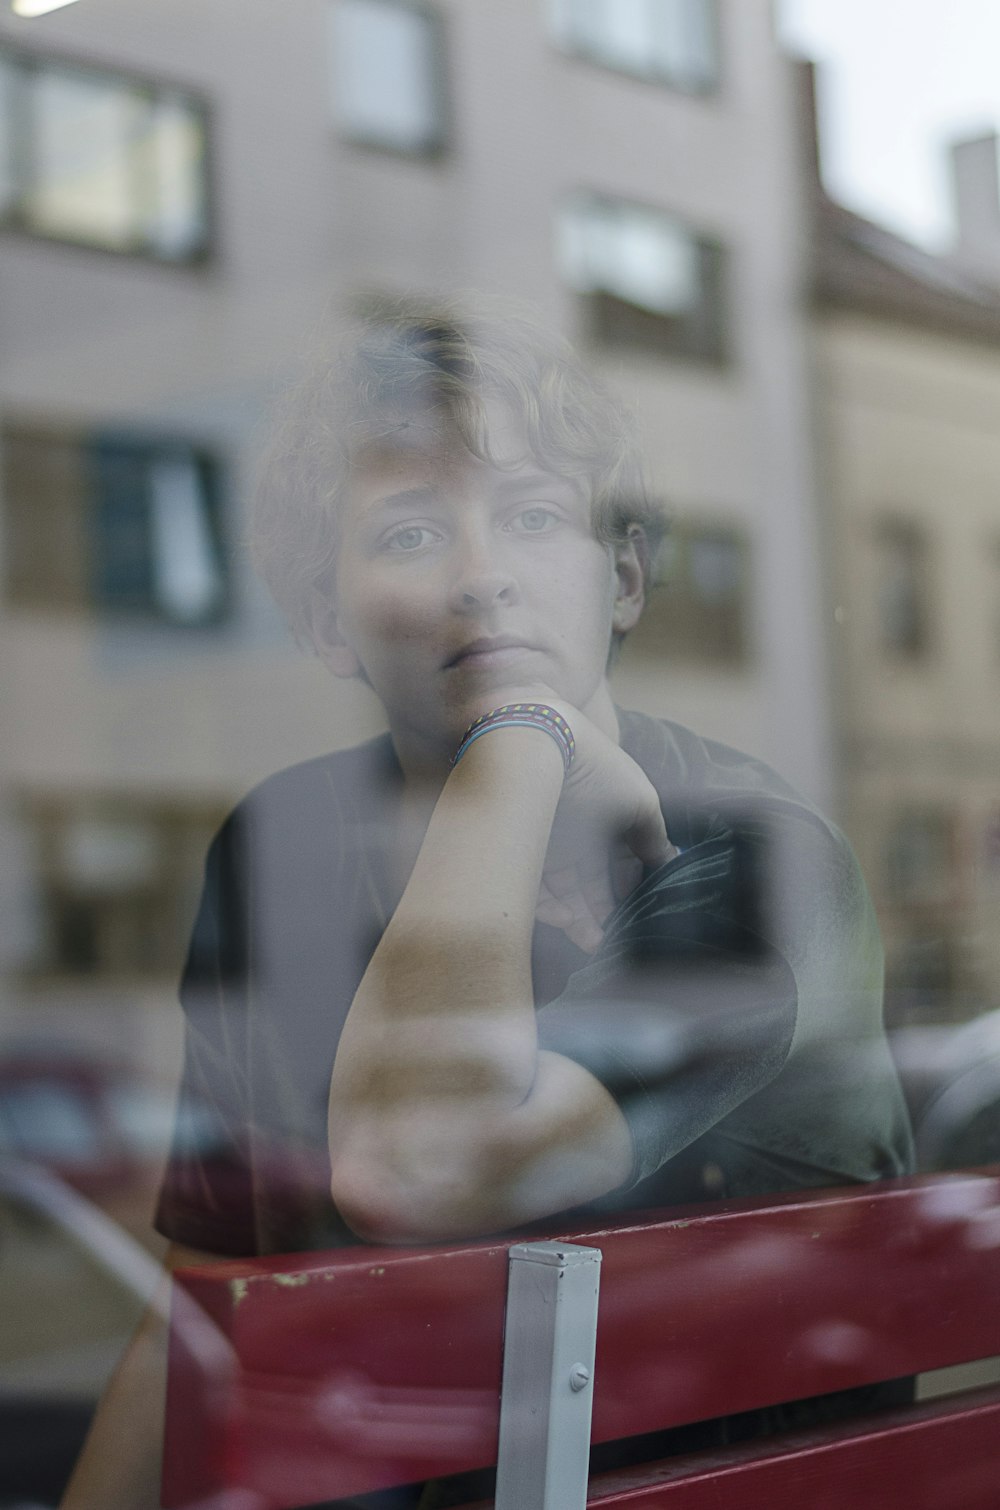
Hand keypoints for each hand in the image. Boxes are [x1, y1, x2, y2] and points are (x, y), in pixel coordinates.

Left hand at [513, 693, 675, 951]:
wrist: (534, 739)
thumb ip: (653, 837)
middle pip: (587, 884)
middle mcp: (571, 833)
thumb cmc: (594, 768)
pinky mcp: (512, 851)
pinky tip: (565, 919)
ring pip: (559, 892)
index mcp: (603, 819)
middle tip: (608, 941)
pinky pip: (529, 889)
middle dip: (600, 915)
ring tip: (591, 940)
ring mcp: (542, 842)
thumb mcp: (637, 802)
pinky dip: (548, 908)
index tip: (638, 915)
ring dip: (576, 920)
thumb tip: (671, 862)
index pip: (617, 865)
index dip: (628, 891)